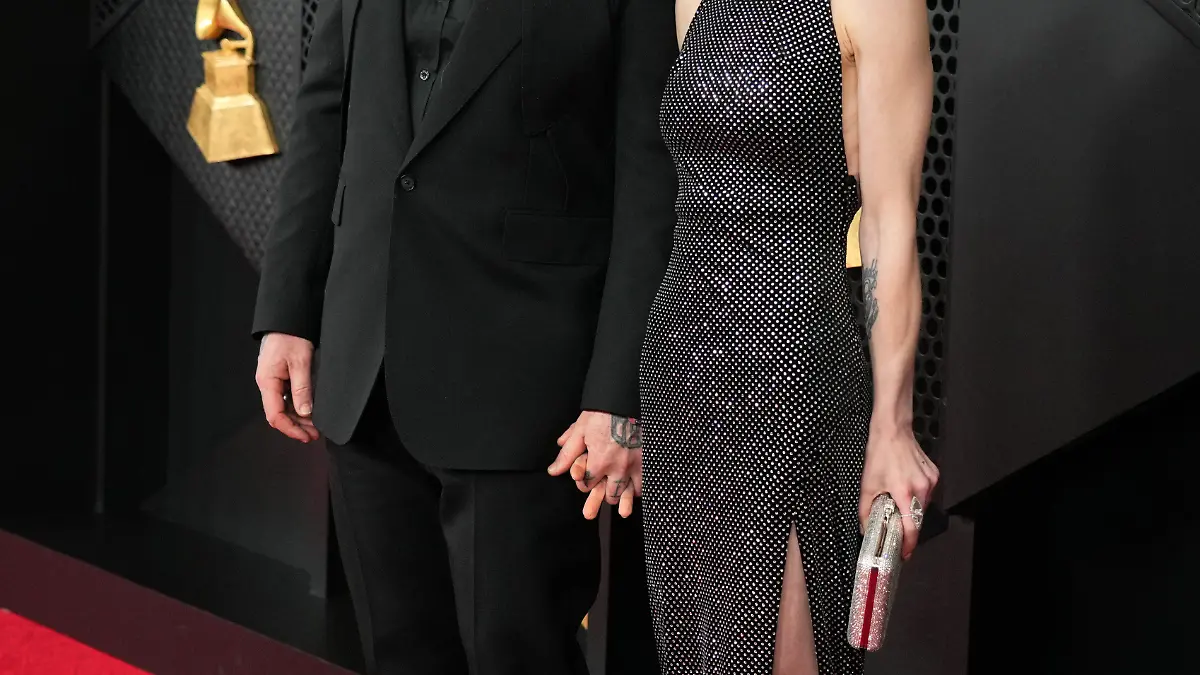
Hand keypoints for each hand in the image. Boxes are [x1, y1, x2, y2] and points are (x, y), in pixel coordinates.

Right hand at [255, 332, 319, 442]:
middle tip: (315, 435)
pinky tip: (309, 413)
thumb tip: (305, 412)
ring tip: (315, 427)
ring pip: (284, 407)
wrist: (288, 319)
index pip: (275, 415)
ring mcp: (274, 381)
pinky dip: (298, 408)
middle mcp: (268, 384)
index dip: (291, 429)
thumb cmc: (291, 336)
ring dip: (298, 419)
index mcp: (267, 381)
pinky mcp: (280, 377)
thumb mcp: (300, 362)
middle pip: (279, 414)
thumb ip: (302, 388)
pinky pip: (287, 398)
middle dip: (297, 427)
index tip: (306, 436)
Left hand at [548, 412, 641, 518]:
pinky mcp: (646, 461)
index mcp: (599, 461)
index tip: (585, 477)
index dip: (583, 482)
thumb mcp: (580, 431)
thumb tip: (554, 470)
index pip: (587, 485)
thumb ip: (567, 454)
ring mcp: (634, 466)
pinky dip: (639, 488)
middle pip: (609, 494)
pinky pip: (644, 484)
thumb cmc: (602, 413)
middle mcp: (617, 468)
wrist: (625, 400)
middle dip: (603, 493)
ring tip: (618, 493)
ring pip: (628, 492)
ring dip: (622, 495)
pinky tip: (635, 488)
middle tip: (602, 488)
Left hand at [858, 424, 937, 559]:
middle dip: (906, 525)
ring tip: (897, 497)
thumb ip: (866, 511)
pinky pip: (926, 493)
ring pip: (922, 506)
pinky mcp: (934, 475)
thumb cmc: (880, 453)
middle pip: (916, 518)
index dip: (909, 545)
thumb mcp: (867, 484)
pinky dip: (916, 496)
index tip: (905, 553)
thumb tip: (866, 529)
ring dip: (910, 508)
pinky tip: (905, 485)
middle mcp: (921, 488)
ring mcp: (930, 481)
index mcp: (904, 491)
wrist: (893, 430)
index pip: (911, 528)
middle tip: (894, 525)